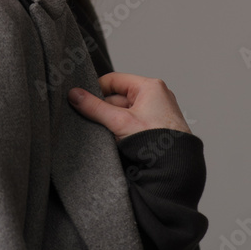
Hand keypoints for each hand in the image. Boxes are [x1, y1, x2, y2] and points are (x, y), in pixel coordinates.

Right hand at [67, 72, 191, 142]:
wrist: (177, 169)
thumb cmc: (156, 142)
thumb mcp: (119, 121)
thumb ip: (94, 107)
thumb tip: (73, 95)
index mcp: (150, 86)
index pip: (114, 80)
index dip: (96, 89)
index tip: (82, 100)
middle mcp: (156, 96)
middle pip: (118, 97)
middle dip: (104, 109)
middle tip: (91, 120)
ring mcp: (157, 112)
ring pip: (124, 111)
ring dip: (112, 121)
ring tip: (106, 133)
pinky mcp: (157, 127)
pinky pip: (133, 122)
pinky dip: (122, 129)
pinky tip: (116, 140)